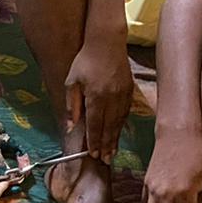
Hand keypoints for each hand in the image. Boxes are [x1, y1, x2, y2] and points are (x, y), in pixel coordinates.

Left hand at [63, 38, 132, 160]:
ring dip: (115, 138)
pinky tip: (118, 133)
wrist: (107, 42)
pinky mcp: (129, 90)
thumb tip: (71, 127)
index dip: (94, 141)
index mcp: (96, 96)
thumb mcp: (71, 82)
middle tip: (104, 160)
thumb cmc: (85, 61)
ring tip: (112, 152)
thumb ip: (72, 105)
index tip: (93, 154)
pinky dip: (121, 125)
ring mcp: (123, 94)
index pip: (95, 125)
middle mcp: (112, 98)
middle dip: (106, 145)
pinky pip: (125, 112)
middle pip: (108, 127)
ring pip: (119, 122)